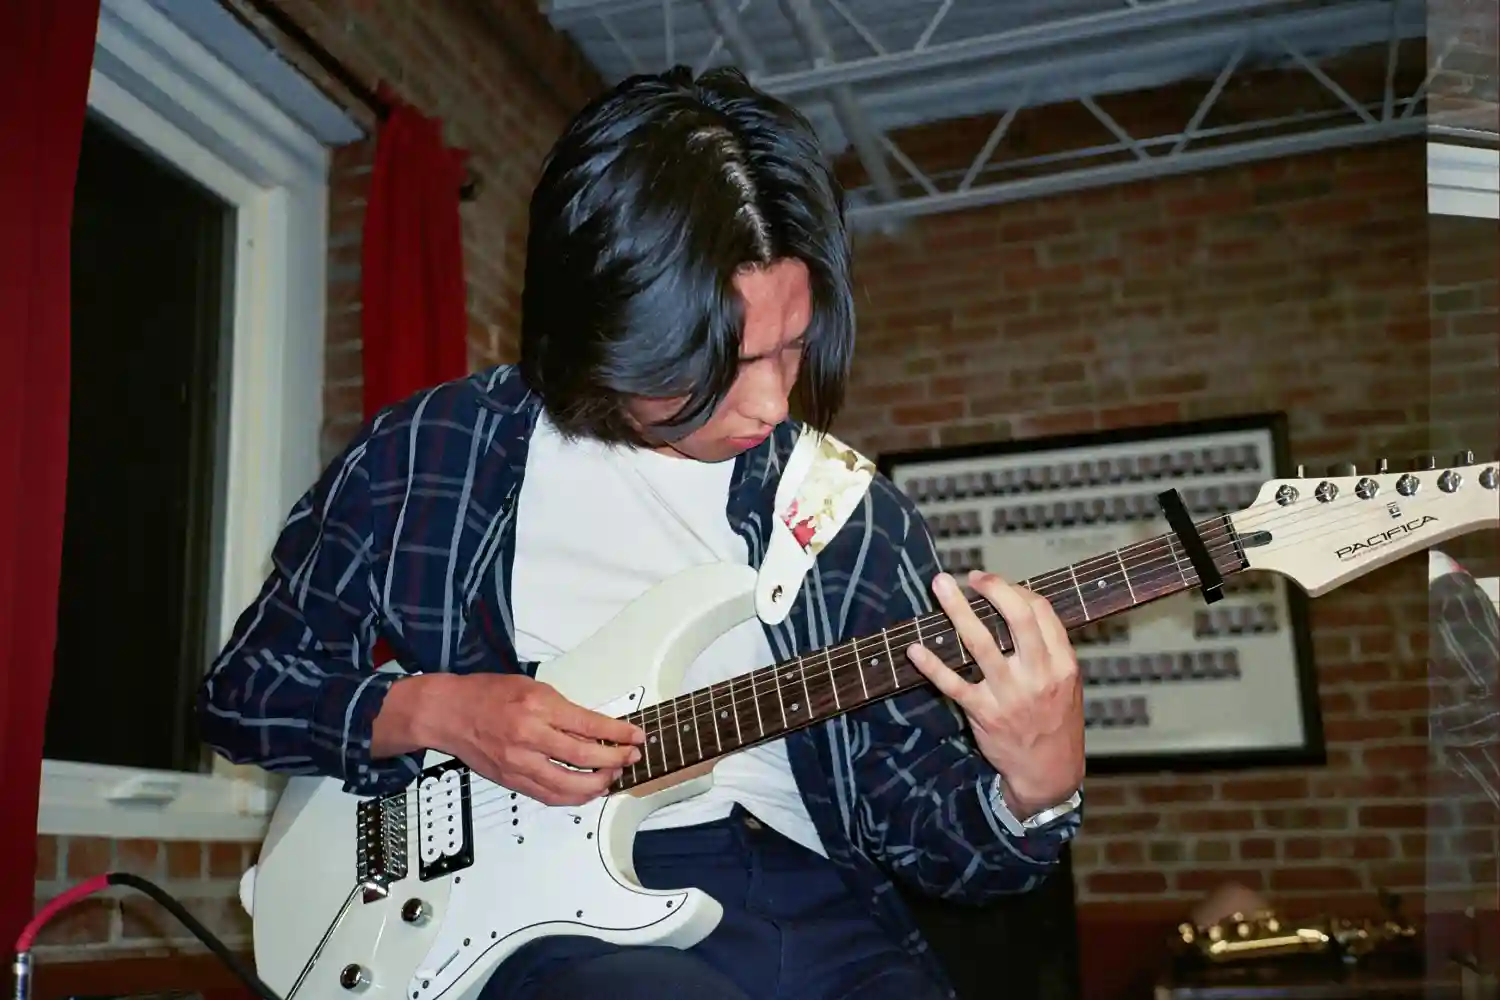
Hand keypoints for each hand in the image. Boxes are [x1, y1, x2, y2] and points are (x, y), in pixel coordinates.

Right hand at [423, 673, 645, 805]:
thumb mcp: (533, 688)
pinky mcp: (512, 780)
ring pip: (569, 786)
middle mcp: (529, 737)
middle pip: (584, 759)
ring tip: (612, 777)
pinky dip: (573, 797)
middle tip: (629, 758)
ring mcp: (519, 763)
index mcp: (538, 708)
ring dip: (598, 785)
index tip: (636, 737)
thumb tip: (595, 730)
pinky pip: (549, 796)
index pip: (590, 725)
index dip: (619, 734)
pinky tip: (586, 791)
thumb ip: (564, 711)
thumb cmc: (487, 694)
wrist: (449, 713)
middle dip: (615, 761)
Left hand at [906, 571, 1083, 814]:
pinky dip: (932, 665)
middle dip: (993, 589)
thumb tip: (1016, 604)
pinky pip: (953, 684)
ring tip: (940, 586)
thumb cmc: (1055, 721)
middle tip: (971, 576)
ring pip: (980, 644)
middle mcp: (1037, 675)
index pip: (1040, 612)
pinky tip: (915, 648)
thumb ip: (1048, 648)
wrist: (1049, 772)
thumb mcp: (1066, 682)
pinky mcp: (984, 713)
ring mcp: (1009, 695)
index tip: (990, 582)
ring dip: (956, 610)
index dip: (1014, 590)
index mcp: (1062, 663)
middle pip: (1017, 619)